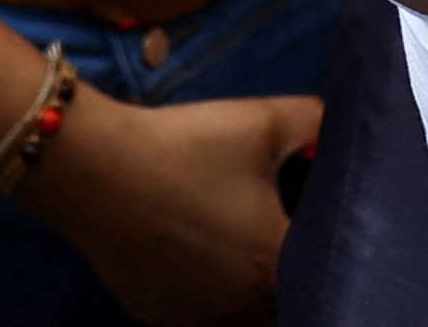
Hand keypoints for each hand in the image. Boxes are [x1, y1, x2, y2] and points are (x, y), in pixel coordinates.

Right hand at [17, 85, 323, 326]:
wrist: (94, 167)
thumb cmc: (185, 146)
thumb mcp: (262, 120)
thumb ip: (314, 124)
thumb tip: (334, 130)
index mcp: (277, 267)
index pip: (322, 277)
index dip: (321, 252)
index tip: (306, 224)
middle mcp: (241, 309)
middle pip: (281, 305)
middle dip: (284, 276)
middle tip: (269, 233)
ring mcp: (196, 318)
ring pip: (237, 317)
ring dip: (241, 292)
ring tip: (228, 247)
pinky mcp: (156, 316)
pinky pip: (193, 315)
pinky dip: (199, 295)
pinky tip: (187, 255)